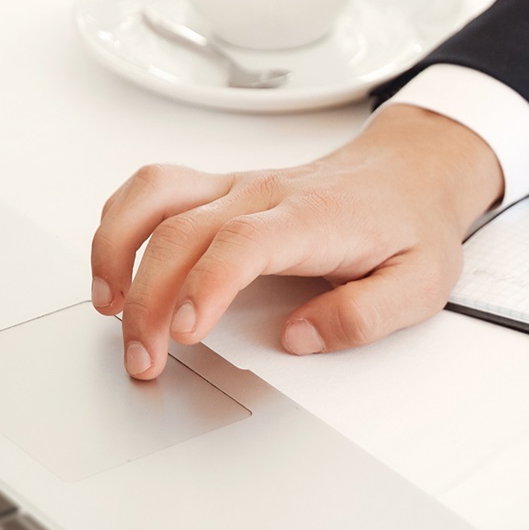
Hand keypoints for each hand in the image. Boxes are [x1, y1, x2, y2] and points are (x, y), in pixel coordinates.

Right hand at [89, 105, 503, 377]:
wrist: (412, 171)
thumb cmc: (412, 226)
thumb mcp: (420, 284)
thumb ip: (364, 316)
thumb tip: (300, 338)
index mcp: (314, 218)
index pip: (243, 243)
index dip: (206, 285)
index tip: (186, 331)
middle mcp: (266, 195)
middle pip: (183, 231)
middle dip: (150, 298)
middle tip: (144, 358)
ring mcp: (239, 186)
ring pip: (154, 197)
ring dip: (116, 248)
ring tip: (107, 306)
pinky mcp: (222, 189)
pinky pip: (154, 189)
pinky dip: (120, 222)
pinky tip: (114, 267)